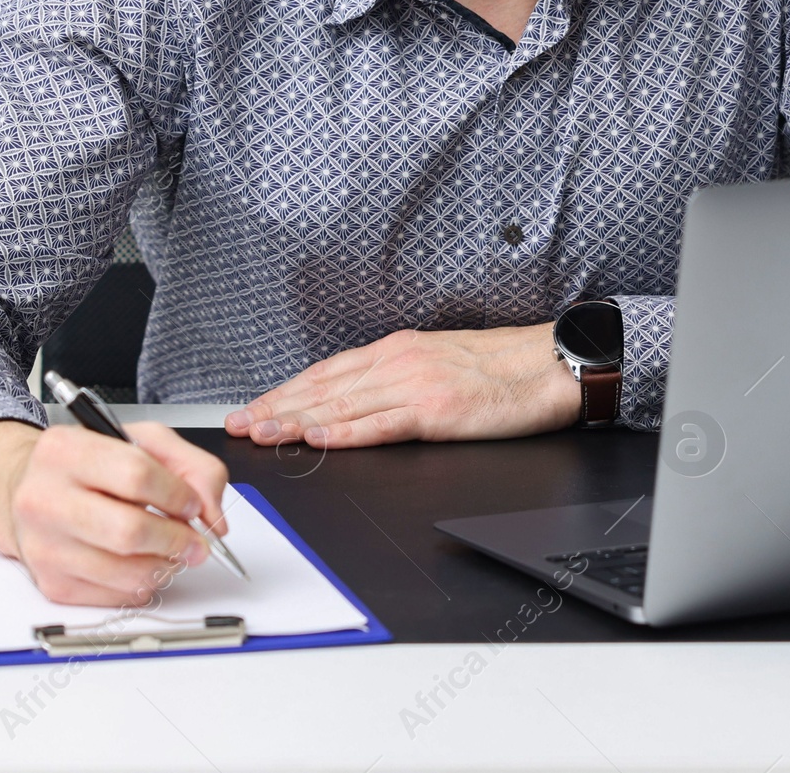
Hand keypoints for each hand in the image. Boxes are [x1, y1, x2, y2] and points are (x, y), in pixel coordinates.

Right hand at [0, 419, 229, 605]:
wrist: (27, 493)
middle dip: (178, 540)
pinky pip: (115, 596)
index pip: (137, 476)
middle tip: (196, 541)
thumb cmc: (87, 466)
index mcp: (65, 451)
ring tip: (171, 550)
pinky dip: (142, 583)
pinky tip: (140, 563)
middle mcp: (45, 499)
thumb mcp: (140, 441)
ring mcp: (45, 546)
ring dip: (165, 566)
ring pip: (126, 572)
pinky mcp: (52, 583)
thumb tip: (212, 514)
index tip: (193, 505)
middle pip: (130, 532)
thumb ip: (191, 465)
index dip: (178, 495)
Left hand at [223, 324, 581, 448]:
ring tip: (260, 434)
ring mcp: (416, 385)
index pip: (327, 373)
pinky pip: (380, 424)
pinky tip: (317, 439)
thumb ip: (399, 378)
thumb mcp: (440, 362)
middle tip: (237, 426)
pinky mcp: (436, 411)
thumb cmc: (503, 370)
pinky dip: (344, 432)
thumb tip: (360, 400)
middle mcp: (399, 362)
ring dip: (295, 421)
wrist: (552, 364)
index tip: (254, 408)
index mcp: (398, 350)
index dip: (285, 392)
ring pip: (342, 406)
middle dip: (276, 407)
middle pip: (323, 387)